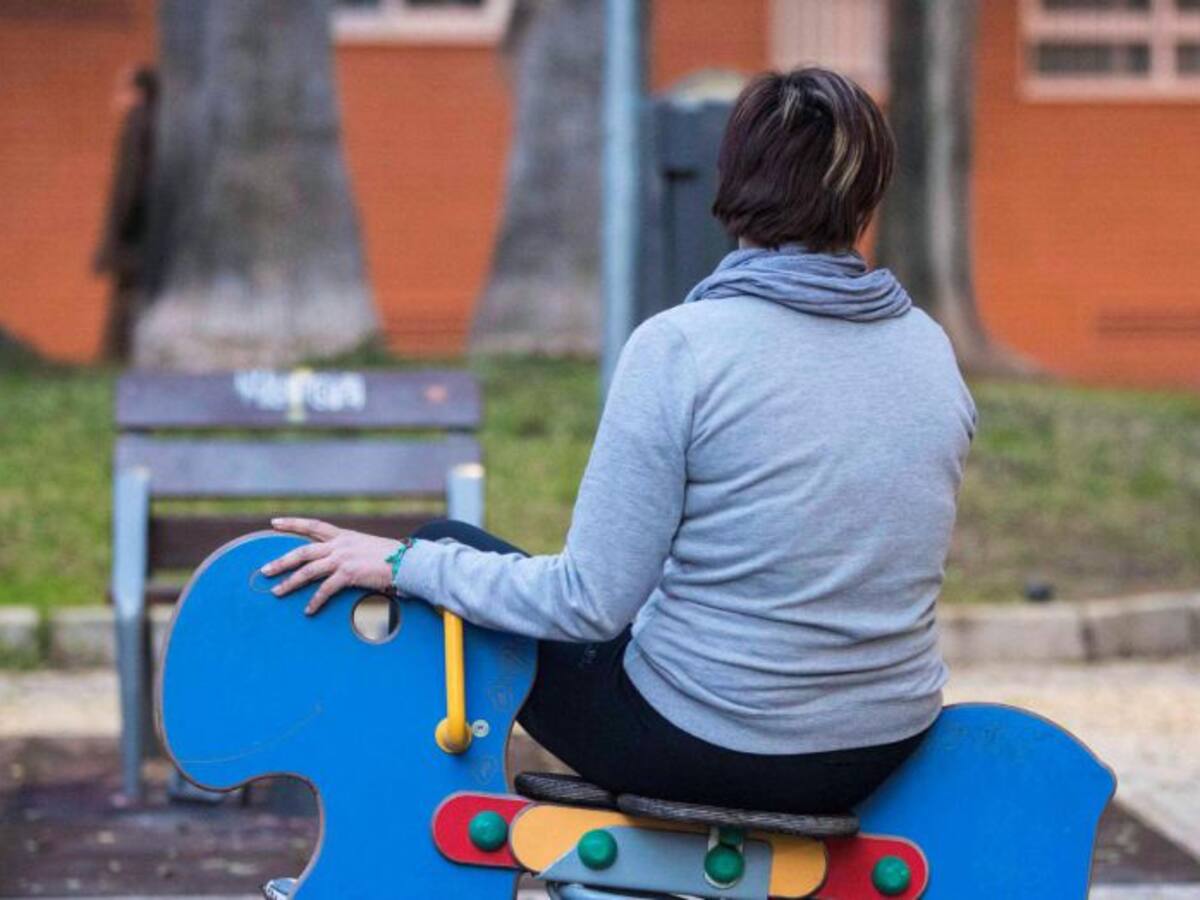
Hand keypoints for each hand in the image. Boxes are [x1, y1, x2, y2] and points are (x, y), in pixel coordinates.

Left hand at [262, 518, 399, 615]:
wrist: (406, 561)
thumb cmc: (390, 557)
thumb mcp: (366, 547)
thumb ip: (350, 551)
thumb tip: (339, 562)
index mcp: (343, 535)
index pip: (313, 525)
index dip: (292, 523)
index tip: (274, 522)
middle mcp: (339, 544)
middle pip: (302, 551)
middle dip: (281, 561)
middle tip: (264, 570)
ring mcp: (343, 558)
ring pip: (307, 570)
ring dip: (290, 582)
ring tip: (276, 592)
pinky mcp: (348, 573)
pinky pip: (325, 589)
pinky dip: (315, 601)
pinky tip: (308, 610)